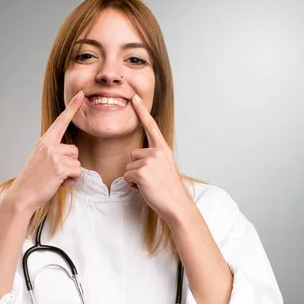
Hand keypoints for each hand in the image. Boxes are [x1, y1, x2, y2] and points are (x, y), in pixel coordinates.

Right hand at [3, 91, 84, 212]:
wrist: (22, 196)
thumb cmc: (32, 181)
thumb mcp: (40, 160)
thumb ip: (53, 152)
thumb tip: (70, 155)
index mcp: (44, 141)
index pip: (61, 121)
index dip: (72, 107)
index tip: (81, 94)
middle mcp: (48, 145)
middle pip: (75, 150)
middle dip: (69, 164)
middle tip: (53, 174)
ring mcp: (54, 155)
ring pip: (77, 163)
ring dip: (70, 174)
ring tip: (54, 179)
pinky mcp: (59, 167)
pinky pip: (77, 172)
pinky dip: (71, 181)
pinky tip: (58, 184)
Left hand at [124, 94, 192, 222]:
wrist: (177, 205)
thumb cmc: (169, 190)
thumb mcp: (165, 168)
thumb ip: (154, 158)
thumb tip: (139, 156)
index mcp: (163, 149)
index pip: (151, 126)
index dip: (142, 111)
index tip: (135, 98)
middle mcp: (157, 151)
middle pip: (132, 155)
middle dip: (137, 169)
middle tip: (152, 180)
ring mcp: (150, 161)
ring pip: (128, 167)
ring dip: (134, 178)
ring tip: (150, 185)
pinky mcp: (141, 172)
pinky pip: (126, 176)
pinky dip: (132, 185)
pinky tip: (145, 189)